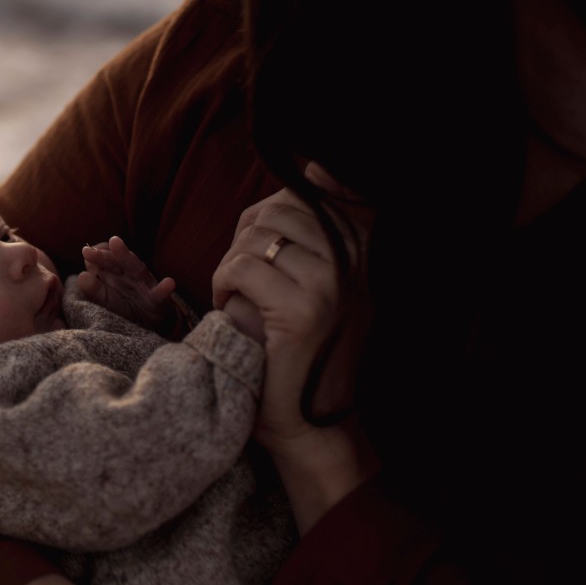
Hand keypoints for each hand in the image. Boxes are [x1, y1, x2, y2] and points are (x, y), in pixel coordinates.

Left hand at [77, 236, 175, 328]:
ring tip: (116, 243)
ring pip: (136, 268)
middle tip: (89, 249)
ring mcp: (144, 284)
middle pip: (116, 260)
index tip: (87, 252)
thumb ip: (92, 289)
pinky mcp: (157, 299)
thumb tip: (82, 276)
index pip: (104, 258)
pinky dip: (164, 289)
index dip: (96, 254)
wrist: (149, 325)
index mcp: (114, 272)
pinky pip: (160, 294)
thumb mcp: (104, 300)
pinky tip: (169, 283)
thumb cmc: (124, 306)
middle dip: (104, 253)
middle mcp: (129, 273)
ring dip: (126, 256)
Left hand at [213, 162, 370, 429]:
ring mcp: (334, 283)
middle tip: (245, 282)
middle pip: (275, 208)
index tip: (267, 258)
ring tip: (239, 297)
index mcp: (364, 242)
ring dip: (232, 265)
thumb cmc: (298, 343)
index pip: (304, 189)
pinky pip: (240, 267)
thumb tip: (316, 165)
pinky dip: (221, 284)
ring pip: (255, 236)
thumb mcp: (317, 274)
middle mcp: (357, 258)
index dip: (268, 217)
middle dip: (246, 240)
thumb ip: (311, 223)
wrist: (307, 419)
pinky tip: (228, 308)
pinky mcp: (303, 311)